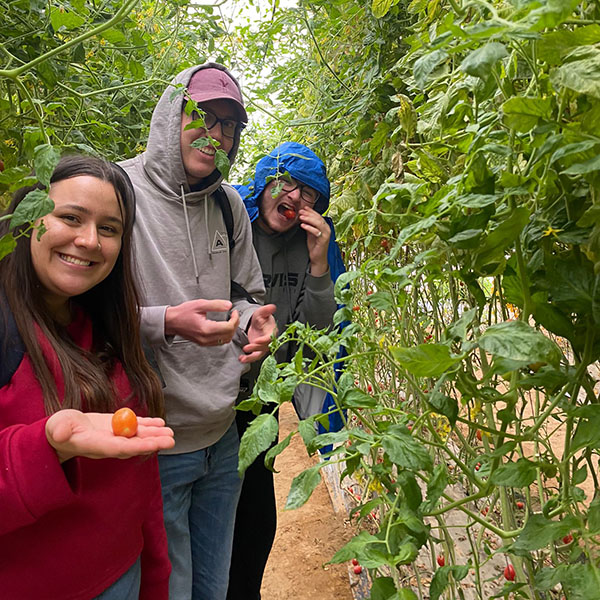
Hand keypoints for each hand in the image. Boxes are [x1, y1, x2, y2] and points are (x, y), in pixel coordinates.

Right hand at [46, 409, 174, 462]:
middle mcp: (109, 443)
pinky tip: (160, 422)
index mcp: (97, 445)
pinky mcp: (116, 426)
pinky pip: (135, 426)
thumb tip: (61, 433)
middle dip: (153, 442)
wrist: (60, 431)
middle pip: (134, 444)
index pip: (120, 448)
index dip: (138, 447)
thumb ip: (60, 430)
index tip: (154, 445)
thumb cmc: (57, 429)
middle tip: (171, 440)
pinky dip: (148, 424)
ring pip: (138, 436)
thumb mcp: (56, 427)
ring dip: (155, 433)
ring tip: (170, 432)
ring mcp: (114, 435)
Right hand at [165, 299, 239, 345]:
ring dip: (230, 331)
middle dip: (235, 324)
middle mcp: (206, 338)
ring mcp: (204, 342)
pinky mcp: (203, 343)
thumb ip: (216, 305)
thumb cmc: (183, 313)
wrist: (171, 322)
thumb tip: (229, 305)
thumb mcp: (200, 304)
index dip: (235, 319)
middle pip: (229, 335)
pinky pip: (219, 342)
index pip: (228, 327)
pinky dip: (224, 335)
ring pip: (225, 340)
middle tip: (233, 315)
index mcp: (206, 329)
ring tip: (229, 320)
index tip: (234, 312)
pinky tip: (223, 326)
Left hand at [240, 304, 277, 363]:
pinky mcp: (258, 350)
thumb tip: (272, 307)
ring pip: (259, 353)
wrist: (257, 324)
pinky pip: (254, 356)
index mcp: (272, 331)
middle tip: (247, 347)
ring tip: (243, 358)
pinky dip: (248, 359)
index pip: (271, 337)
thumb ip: (266, 310)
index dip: (265, 340)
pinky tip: (242, 359)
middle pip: (265, 347)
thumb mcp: (262, 312)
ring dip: (251, 357)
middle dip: (256, 348)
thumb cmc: (261, 318)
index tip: (257, 340)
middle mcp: (269, 340)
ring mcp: (263, 346)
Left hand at [299, 207, 329, 276]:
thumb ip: (309, 226)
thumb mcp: (310, 233)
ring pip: (318, 223)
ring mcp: (326, 234)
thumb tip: (304, 217)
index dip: (311, 211)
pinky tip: (303, 225)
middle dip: (309, 214)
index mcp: (324, 226)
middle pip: (318, 218)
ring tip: (301, 217)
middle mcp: (327, 229)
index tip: (304, 208)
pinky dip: (309, 227)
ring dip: (309, 219)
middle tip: (301, 211)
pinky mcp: (324, 240)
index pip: (318, 216)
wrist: (317, 258)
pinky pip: (316, 231)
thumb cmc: (315, 246)